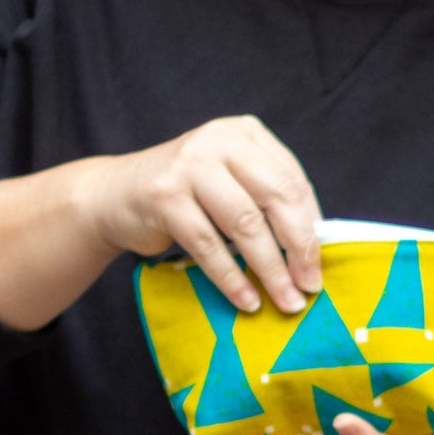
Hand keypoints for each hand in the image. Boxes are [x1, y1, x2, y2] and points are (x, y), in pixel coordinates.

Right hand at [83, 115, 322, 314]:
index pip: (292, 180)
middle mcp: (218, 141)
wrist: (114, 194)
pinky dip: (232, 278)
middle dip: (298, 247)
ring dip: (270, 269)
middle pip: (275, 197)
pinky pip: (208, 245)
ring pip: (244, 223)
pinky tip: (247, 299)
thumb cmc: (185, 194)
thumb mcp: (229, 181)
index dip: (311, 225)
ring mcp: (189, 166)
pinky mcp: (164, 196)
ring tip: (286, 300)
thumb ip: (265, 199)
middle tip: (310, 285)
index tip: (319, 263)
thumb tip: (313, 248)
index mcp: (244, 133)